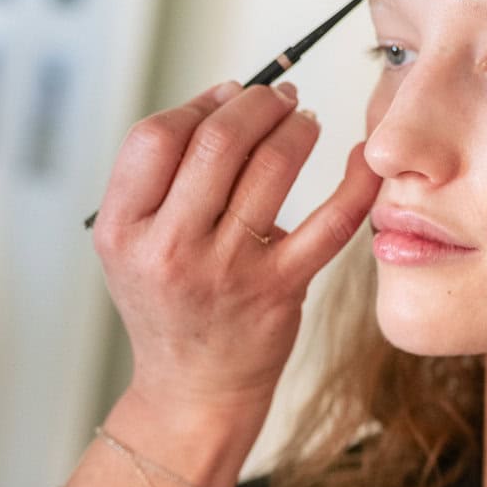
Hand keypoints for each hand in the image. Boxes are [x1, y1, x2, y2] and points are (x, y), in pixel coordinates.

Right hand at [91, 79, 381, 433]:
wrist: (193, 390)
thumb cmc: (169, 308)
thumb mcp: (132, 246)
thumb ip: (157, 180)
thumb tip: (223, 100)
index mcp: (124, 230)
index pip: (155, 137)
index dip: (198, 103)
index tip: (228, 96)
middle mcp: (170, 249)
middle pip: (216, 141)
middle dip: (256, 103)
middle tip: (276, 98)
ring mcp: (226, 270)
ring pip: (271, 165)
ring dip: (296, 126)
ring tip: (302, 121)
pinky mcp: (279, 289)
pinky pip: (331, 220)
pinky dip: (355, 180)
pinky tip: (363, 157)